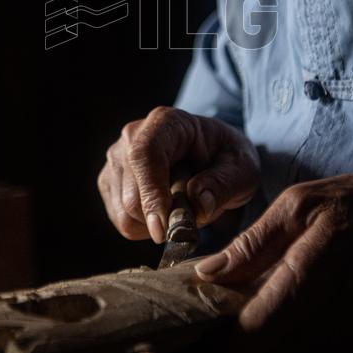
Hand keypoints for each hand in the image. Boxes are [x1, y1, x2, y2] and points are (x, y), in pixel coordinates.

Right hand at [97, 106, 260, 242]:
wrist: (211, 156)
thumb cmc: (226, 158)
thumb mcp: (242, 168)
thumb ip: (224, 184)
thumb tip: (199, 204)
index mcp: (166, 122)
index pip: (145, 155)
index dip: (151, 194)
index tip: (165, 229)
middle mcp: (132, 136)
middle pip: (133, 195)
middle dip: (165, 218)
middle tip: (197, 216)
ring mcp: (116, 160)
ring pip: (125, 214)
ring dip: (157, 224)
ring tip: (182, 206)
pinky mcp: (109, 182)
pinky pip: (122, 222)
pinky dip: (147, 228)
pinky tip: (166, 210)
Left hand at [194, 172, 352, 352]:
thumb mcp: (300, 204)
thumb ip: (252, 243)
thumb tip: (208, 272)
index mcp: (302, 285)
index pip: (245, 341)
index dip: (212, 337)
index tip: (191, 316)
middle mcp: (320, 326)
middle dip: (225, 345)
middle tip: (208, 312)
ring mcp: (337, 342)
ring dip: (250, 347)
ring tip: (234, 308)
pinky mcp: (347, 346)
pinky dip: (277, 343)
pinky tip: (268, 310)